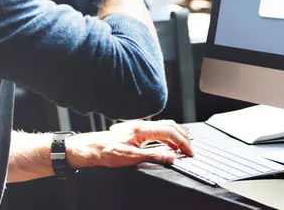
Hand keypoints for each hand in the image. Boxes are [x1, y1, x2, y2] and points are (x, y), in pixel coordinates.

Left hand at [66, 120, 192, 168]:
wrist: (92, 148)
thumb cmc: (107, 152)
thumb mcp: (131, 158)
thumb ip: (153, 156)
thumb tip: (171, 157)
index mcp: (142, 129)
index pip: (170, 132)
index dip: (182, 142)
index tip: (189, 152)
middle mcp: (142, 125)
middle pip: (170, 125)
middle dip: (183, 137)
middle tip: (190, 149)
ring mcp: (140, 127)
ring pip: (164, 126)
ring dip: (176, 135)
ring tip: (184, 146)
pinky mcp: (137, 131)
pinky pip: (158, 130)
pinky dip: (168, 136)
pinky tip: (169, 144)